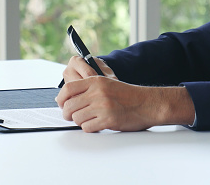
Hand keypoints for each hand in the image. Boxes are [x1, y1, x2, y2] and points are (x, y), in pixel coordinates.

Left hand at [56, 58, 194, 131]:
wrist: (148, 104)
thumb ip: (87, 89)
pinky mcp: (108, 119)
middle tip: (72, 116)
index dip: (61, 99)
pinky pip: (87, 127)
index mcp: (95, 81)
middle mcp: (97, 92)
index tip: (61, 104)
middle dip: (68, 114)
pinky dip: (90, 128)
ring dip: (80, 122)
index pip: (68, 89)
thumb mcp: (106, 84)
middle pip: (69, 106)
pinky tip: (97, 125)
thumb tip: (65, 98)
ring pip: (77, 118)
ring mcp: (102, 106)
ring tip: (90, 119)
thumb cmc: (127, 96)